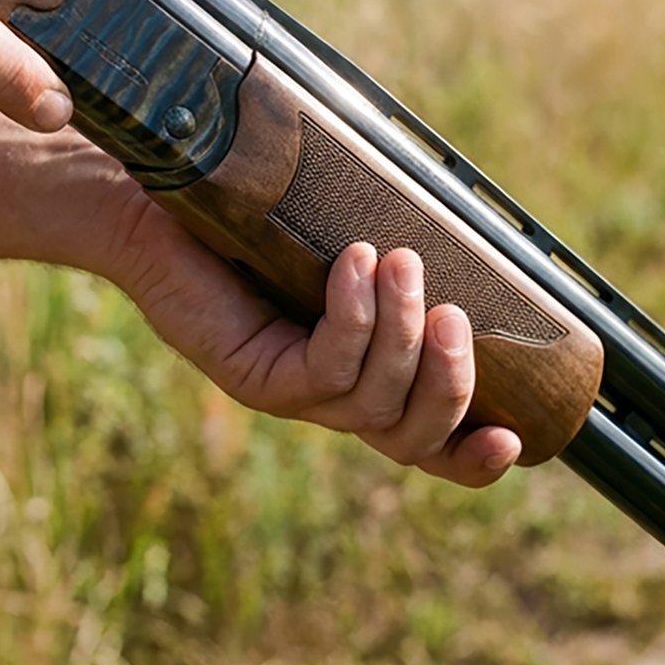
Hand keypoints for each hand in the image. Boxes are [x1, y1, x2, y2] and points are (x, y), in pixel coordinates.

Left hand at [104, 174, 523, 486]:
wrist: (148, 206)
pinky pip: (323, 367)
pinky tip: (352, 263)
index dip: (471, 459)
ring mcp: (288, 391)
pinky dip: (352, 316)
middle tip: (456, 313)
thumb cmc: (248, 210)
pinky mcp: (252, 373)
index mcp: (358, 376)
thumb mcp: (335, 234)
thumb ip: (389, 249)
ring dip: (403, 333)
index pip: (425, 444)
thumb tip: (464, 222)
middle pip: (410, 436)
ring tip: (402, 263)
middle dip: (450, 384)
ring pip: (372, 401)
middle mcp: (327, 398)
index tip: (516, 441)